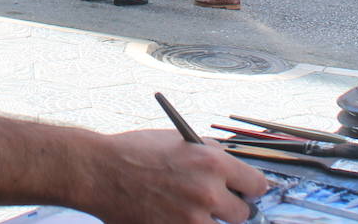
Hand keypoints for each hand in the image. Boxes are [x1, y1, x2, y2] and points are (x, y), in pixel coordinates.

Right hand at [82, 130, 265, 223]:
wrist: (101, 172)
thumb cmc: (136, 152)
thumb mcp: (180, 140)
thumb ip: (211, 153)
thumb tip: (234, 166)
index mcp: (212, 163)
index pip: (256, 185)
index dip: (251, 188)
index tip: (246, 191)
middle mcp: (208, 193)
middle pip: (243, 213)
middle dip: (230, 207)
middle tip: (214, 202)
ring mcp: (193, 220)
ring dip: (210, 221)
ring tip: (188, 208)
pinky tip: (175, 215)